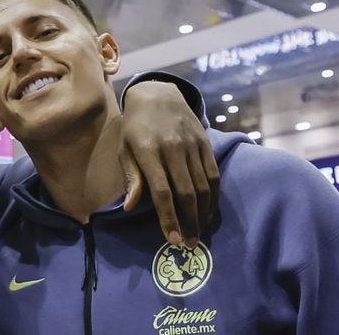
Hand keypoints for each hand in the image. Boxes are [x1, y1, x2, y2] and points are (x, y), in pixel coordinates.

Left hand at [119, 81, 218, 247]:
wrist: (158, 94)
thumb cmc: (135, 127)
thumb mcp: (124, 149)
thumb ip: (130, 177)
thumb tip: (130, 206)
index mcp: (148, 151)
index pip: (162, 192)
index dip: (168, 218)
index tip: (172, 240)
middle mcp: (173, 148)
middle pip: (186, 193)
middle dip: (189, 222)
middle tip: (188, 244)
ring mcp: (192, 145)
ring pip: (204, 187)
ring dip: (203, 214)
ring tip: (199, 233)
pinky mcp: (205, 143)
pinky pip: (214, 175)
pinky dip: (214, 197)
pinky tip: (209, 212)